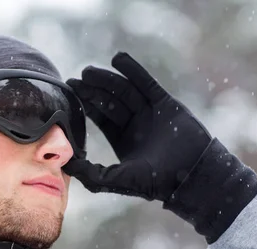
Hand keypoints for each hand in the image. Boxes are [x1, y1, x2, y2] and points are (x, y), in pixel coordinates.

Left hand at [63, 52, 211, 201]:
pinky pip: (146, 83)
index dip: (86, 104)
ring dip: (107, 79)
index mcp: (122, 139)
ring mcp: (150, 112)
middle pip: (110, 101)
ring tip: (88, 72)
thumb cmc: (155, 182)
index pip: (100, 117)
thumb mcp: (117, 180)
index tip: (70, 92)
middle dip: (92, 90)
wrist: (191, 174)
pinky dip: (133, 70)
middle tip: (75, 80)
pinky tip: (118, 59)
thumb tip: (65, 164)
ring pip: (125, 90)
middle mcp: (135, 124)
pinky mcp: (165, 103)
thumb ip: (90, 173)